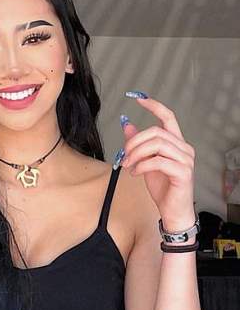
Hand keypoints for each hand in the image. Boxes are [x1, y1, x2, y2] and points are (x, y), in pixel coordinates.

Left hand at [120, 95, 195, 228]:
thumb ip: (139, 145)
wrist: (173, 211)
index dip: (154, 106)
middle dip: (135, 141)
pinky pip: (158, 161)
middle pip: (157, 132)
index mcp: (176, 143)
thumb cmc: (163, 188)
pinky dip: (142, 165)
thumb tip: (127, 125)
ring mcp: (185, 160)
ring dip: (137, 154)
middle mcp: (184, 148)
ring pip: (157, 145)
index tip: (139, 99)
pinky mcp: (182, 172)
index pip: (168, 117)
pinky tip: (135, 172)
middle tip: (124, 155)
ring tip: (128, 165)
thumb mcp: (146, 162)